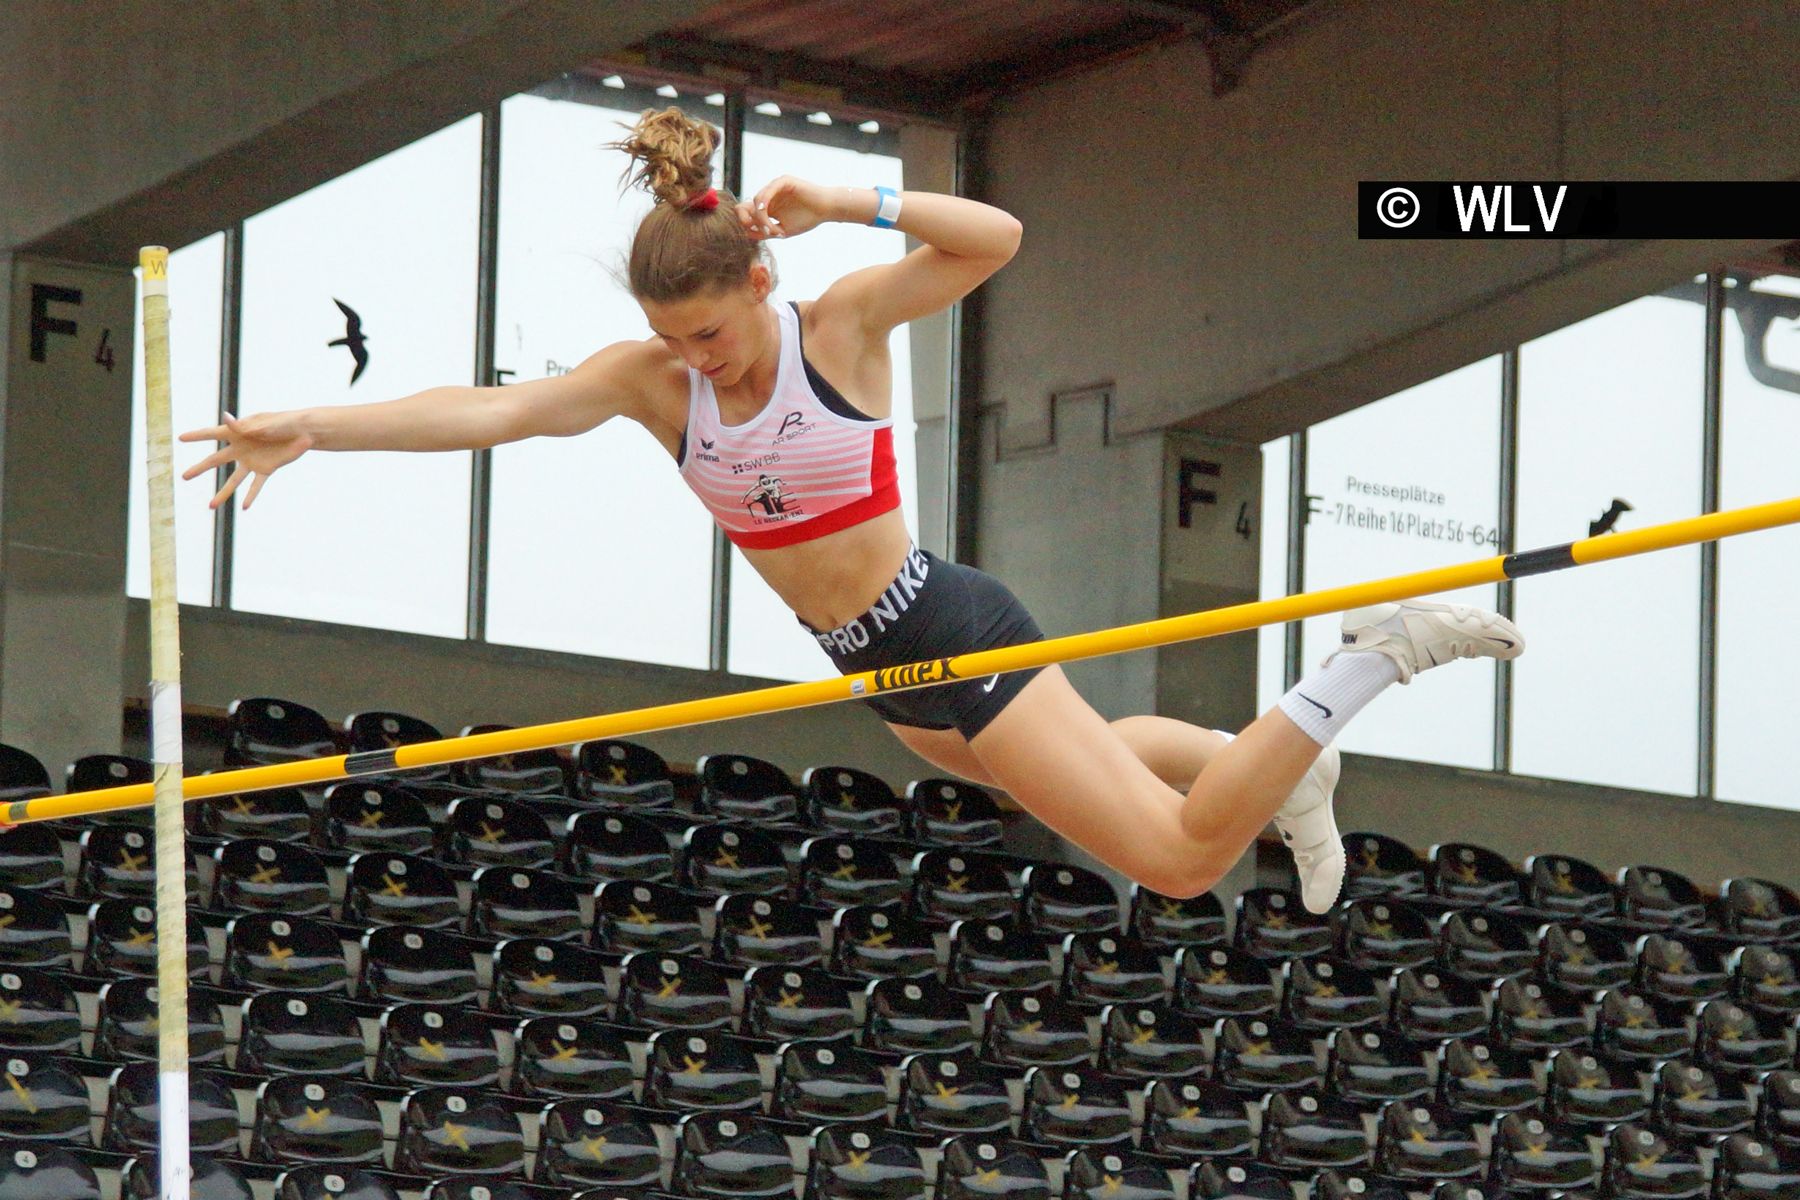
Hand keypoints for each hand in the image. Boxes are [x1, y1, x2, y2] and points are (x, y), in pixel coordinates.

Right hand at [178, 410, 313, 509]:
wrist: (302, 432)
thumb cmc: (283, 423)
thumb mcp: (264, 423)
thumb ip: (244, 424)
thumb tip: (225, 417)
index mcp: (239, 432)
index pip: (212, 433)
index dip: (196, 436)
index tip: (180, 438)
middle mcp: (241, 448)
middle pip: (216, 460)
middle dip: (200, 469)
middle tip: (184, 477)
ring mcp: (252, 461)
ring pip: (234, 480)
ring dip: (223, 493)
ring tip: (210, 506)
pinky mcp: (266, 469)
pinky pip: (256, 485)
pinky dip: (251, 495)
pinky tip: (244, 506)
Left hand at [736, 175, 840, 241]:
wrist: (826, 209)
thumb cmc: (807, 220)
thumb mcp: (782, 231)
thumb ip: (764, 232)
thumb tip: (746, 235)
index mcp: (766, 207)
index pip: (745, 213)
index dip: (743, 224)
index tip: (752, 236)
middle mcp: (768, 196)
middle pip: (744, 205)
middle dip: (746, 221)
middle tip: (758, 233)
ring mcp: (774, 187)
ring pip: (756, 201)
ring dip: (761, 219)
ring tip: (773, 230)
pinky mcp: (782, 181)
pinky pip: (767, 192)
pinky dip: (765, 207)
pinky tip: (768, 218)